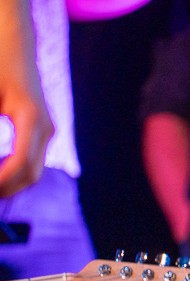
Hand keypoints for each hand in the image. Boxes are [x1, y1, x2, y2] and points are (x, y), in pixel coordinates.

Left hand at [0, 5, 53, 197]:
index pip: (22, 164)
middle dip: (5, 189)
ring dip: (9, 183)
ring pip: (32, 171)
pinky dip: (12, 172)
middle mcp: (45, 128)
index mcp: (32, 118)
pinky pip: (30, 161)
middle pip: (31, 175)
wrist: (14, 44)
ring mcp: (46, 131)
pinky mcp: (41, 131)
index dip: (2, 181)